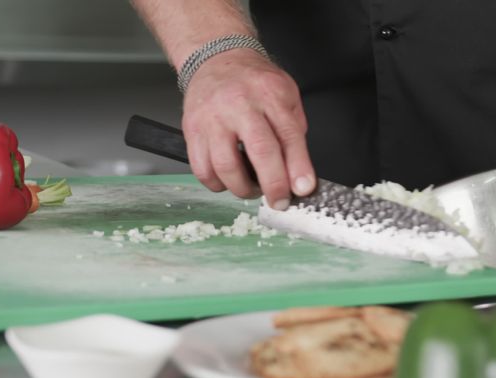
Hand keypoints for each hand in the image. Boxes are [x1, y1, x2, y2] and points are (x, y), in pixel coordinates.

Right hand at [182, 50, 314, 207]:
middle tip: (280, 200)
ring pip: (225, 166)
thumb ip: (294, 132)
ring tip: (253, 189)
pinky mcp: (191, 130)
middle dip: (273, 184)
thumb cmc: (254, 81)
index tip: (304, 189)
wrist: (217, 59)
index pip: (289, 134)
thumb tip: (299, 173)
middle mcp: (239, 105)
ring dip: (243, 189)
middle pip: (259, 151)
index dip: (298, 167)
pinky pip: (201, 169)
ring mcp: (212, 118)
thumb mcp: (286, 95)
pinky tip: (229, 180)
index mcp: (269, 94)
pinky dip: (217, 184)